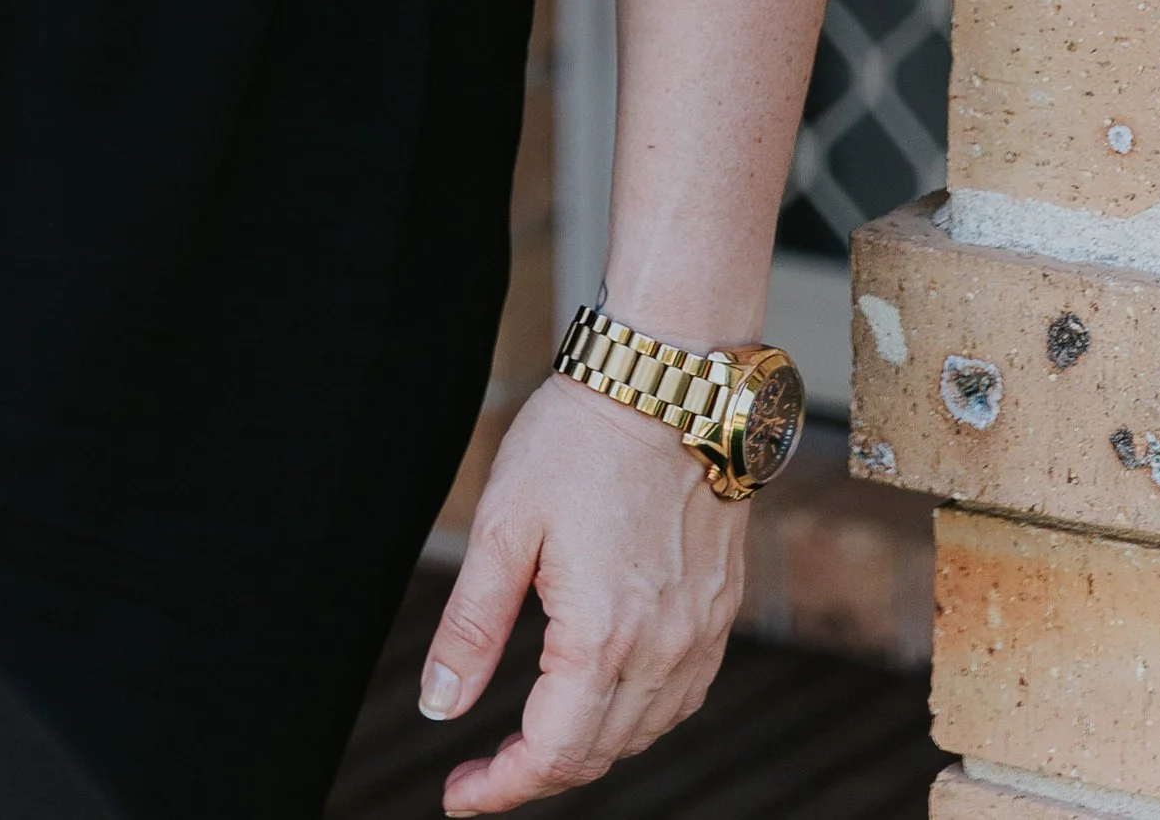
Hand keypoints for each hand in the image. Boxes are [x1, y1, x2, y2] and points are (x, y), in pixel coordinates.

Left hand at [418, 373, 746, 806]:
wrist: (670, 381)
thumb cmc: (581, 438)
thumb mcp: (504, 526)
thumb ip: (470, 627)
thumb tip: (439, 708)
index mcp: (603, 637)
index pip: (552, 755)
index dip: (500, 787)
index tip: (459, 796)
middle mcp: (662, 649)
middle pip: (597, 754)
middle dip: (534, 772)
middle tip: (481, 767)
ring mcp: (700, 633)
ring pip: (642, 734)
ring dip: (586, 748)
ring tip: (531, 733)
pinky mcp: (720, 610)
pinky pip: (680, 697)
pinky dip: (636, 716)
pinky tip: (603, 696)